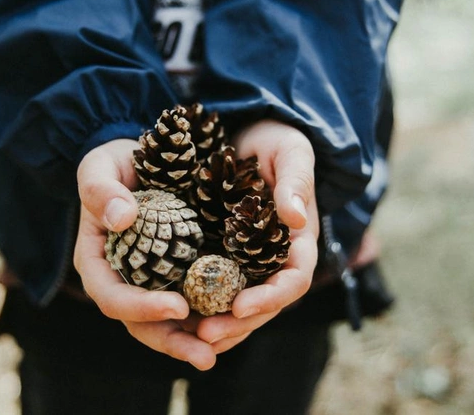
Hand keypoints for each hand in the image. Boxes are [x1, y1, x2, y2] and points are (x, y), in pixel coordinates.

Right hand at [74, 139, 216, 369]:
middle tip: (205, 356)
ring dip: (196, 340)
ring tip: (223, 351)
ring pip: (171, 322)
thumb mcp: (101, 165)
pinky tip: (239, 323)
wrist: (145, 157)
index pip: (112, 295)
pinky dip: (213, 315)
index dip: (140, 308)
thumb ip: (102, 190)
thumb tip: (121, 218)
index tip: (176, 305)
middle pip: (142, 323)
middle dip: (173, 341)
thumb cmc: (116, 161)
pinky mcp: (182, 273)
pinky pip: (196, 300)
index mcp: (98, 262)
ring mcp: (154, 280)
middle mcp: (126, 279)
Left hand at [195, 120, 318, 351]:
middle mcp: (275, 258)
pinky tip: (175, 317)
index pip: (294, 279)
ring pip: (238, 305)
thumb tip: (297, 218)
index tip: (241, 305)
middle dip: (237, 323)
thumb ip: (297, 181)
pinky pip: (214, 288)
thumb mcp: (291, 151)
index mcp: (298, 241)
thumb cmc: (276, 141)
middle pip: (264, 303)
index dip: (271, 297)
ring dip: (217, 325)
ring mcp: (248, 261)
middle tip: (204, 335)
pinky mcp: (222, 256)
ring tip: (187, 337)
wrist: (249, 135)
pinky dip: (200, 306)